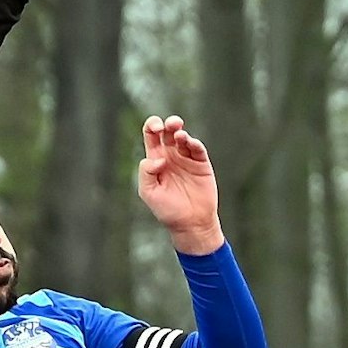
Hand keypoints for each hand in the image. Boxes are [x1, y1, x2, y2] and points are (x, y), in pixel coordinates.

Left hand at [137, 115, 223, 253]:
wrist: (190, 223)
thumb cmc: (167, 209)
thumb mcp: (149, 192)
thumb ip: (147, 173)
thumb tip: (158, 158)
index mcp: (155, 160)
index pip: (151, 136)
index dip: (152, 126)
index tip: (155, 128)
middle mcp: (171, 156)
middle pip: (168, 132)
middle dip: (167, 124)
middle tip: (167, 125)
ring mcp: (186, 159)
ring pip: (183, 137)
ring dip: (180, 132)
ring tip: (179, 135)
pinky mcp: (201, 164)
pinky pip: (198, 149)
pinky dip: (194, 143)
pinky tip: (190, 143)